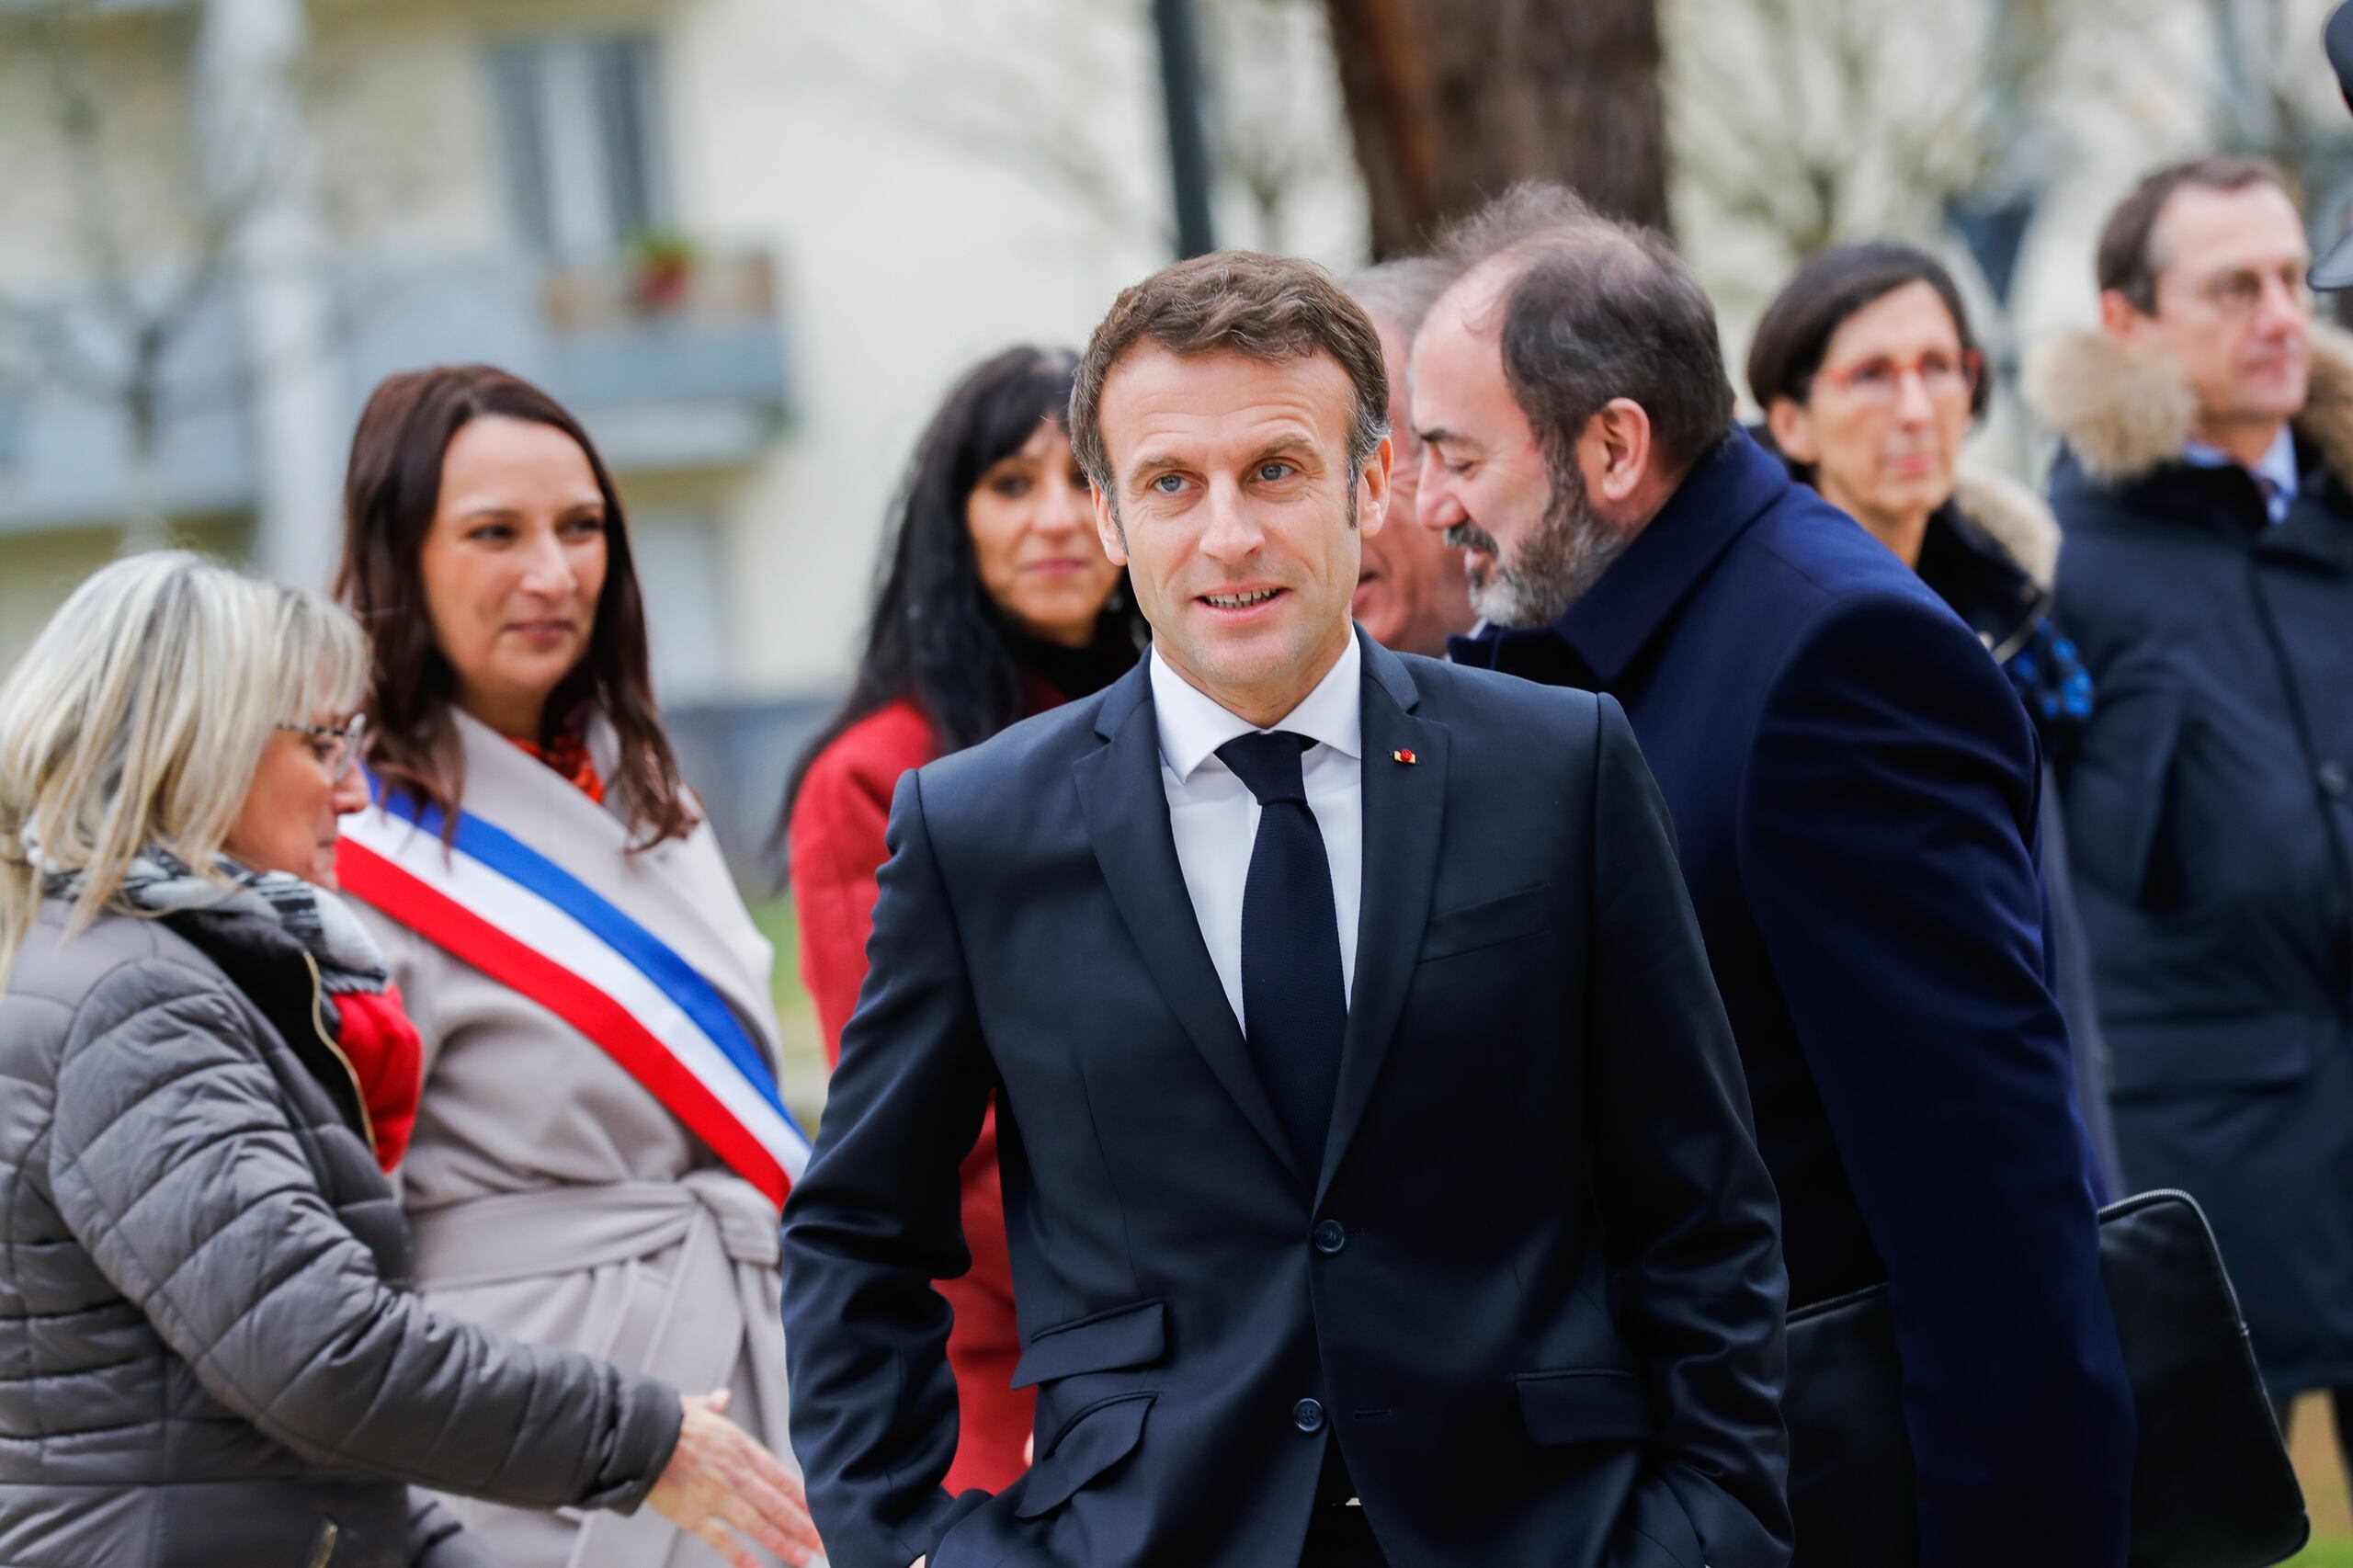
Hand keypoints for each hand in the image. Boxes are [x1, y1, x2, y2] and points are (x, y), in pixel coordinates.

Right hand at [645, 1389, 823, 1567]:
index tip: (824, 1513)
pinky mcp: (694, 1515)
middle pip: (778, 1504)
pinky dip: (741, 1557)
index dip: (805, 1498)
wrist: (640, 1434)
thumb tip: (722, 1396)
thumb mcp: (701, 1409)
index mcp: (743, 1449)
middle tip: (826, 1543)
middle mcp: (737, 1475)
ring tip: (805, 1558)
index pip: (783, 1478)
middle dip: (804, 1526)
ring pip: (759, 1524)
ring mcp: (717, 1496)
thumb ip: (715, 1407)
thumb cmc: (669, 1420)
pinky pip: (722, 1540)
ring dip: (783, 1543)